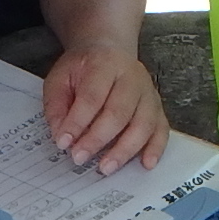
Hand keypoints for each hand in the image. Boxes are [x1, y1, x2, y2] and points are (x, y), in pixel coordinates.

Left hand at [44, 42, 168, 173]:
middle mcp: (132, 77)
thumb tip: (62, 136)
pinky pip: (162, 130)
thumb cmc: (84, 69)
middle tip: (79, 157)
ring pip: (143, 124)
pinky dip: (156, 148)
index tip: (63, 142)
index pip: (92, 96)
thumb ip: (57, 106)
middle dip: (98, 139)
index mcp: (105, 64)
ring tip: (106, 168)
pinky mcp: (158, 108)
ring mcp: (149, 93)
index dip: (77, 122)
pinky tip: (145, 164)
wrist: (109, 51)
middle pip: (119, 112)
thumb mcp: (60, 78)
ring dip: (124, 150)